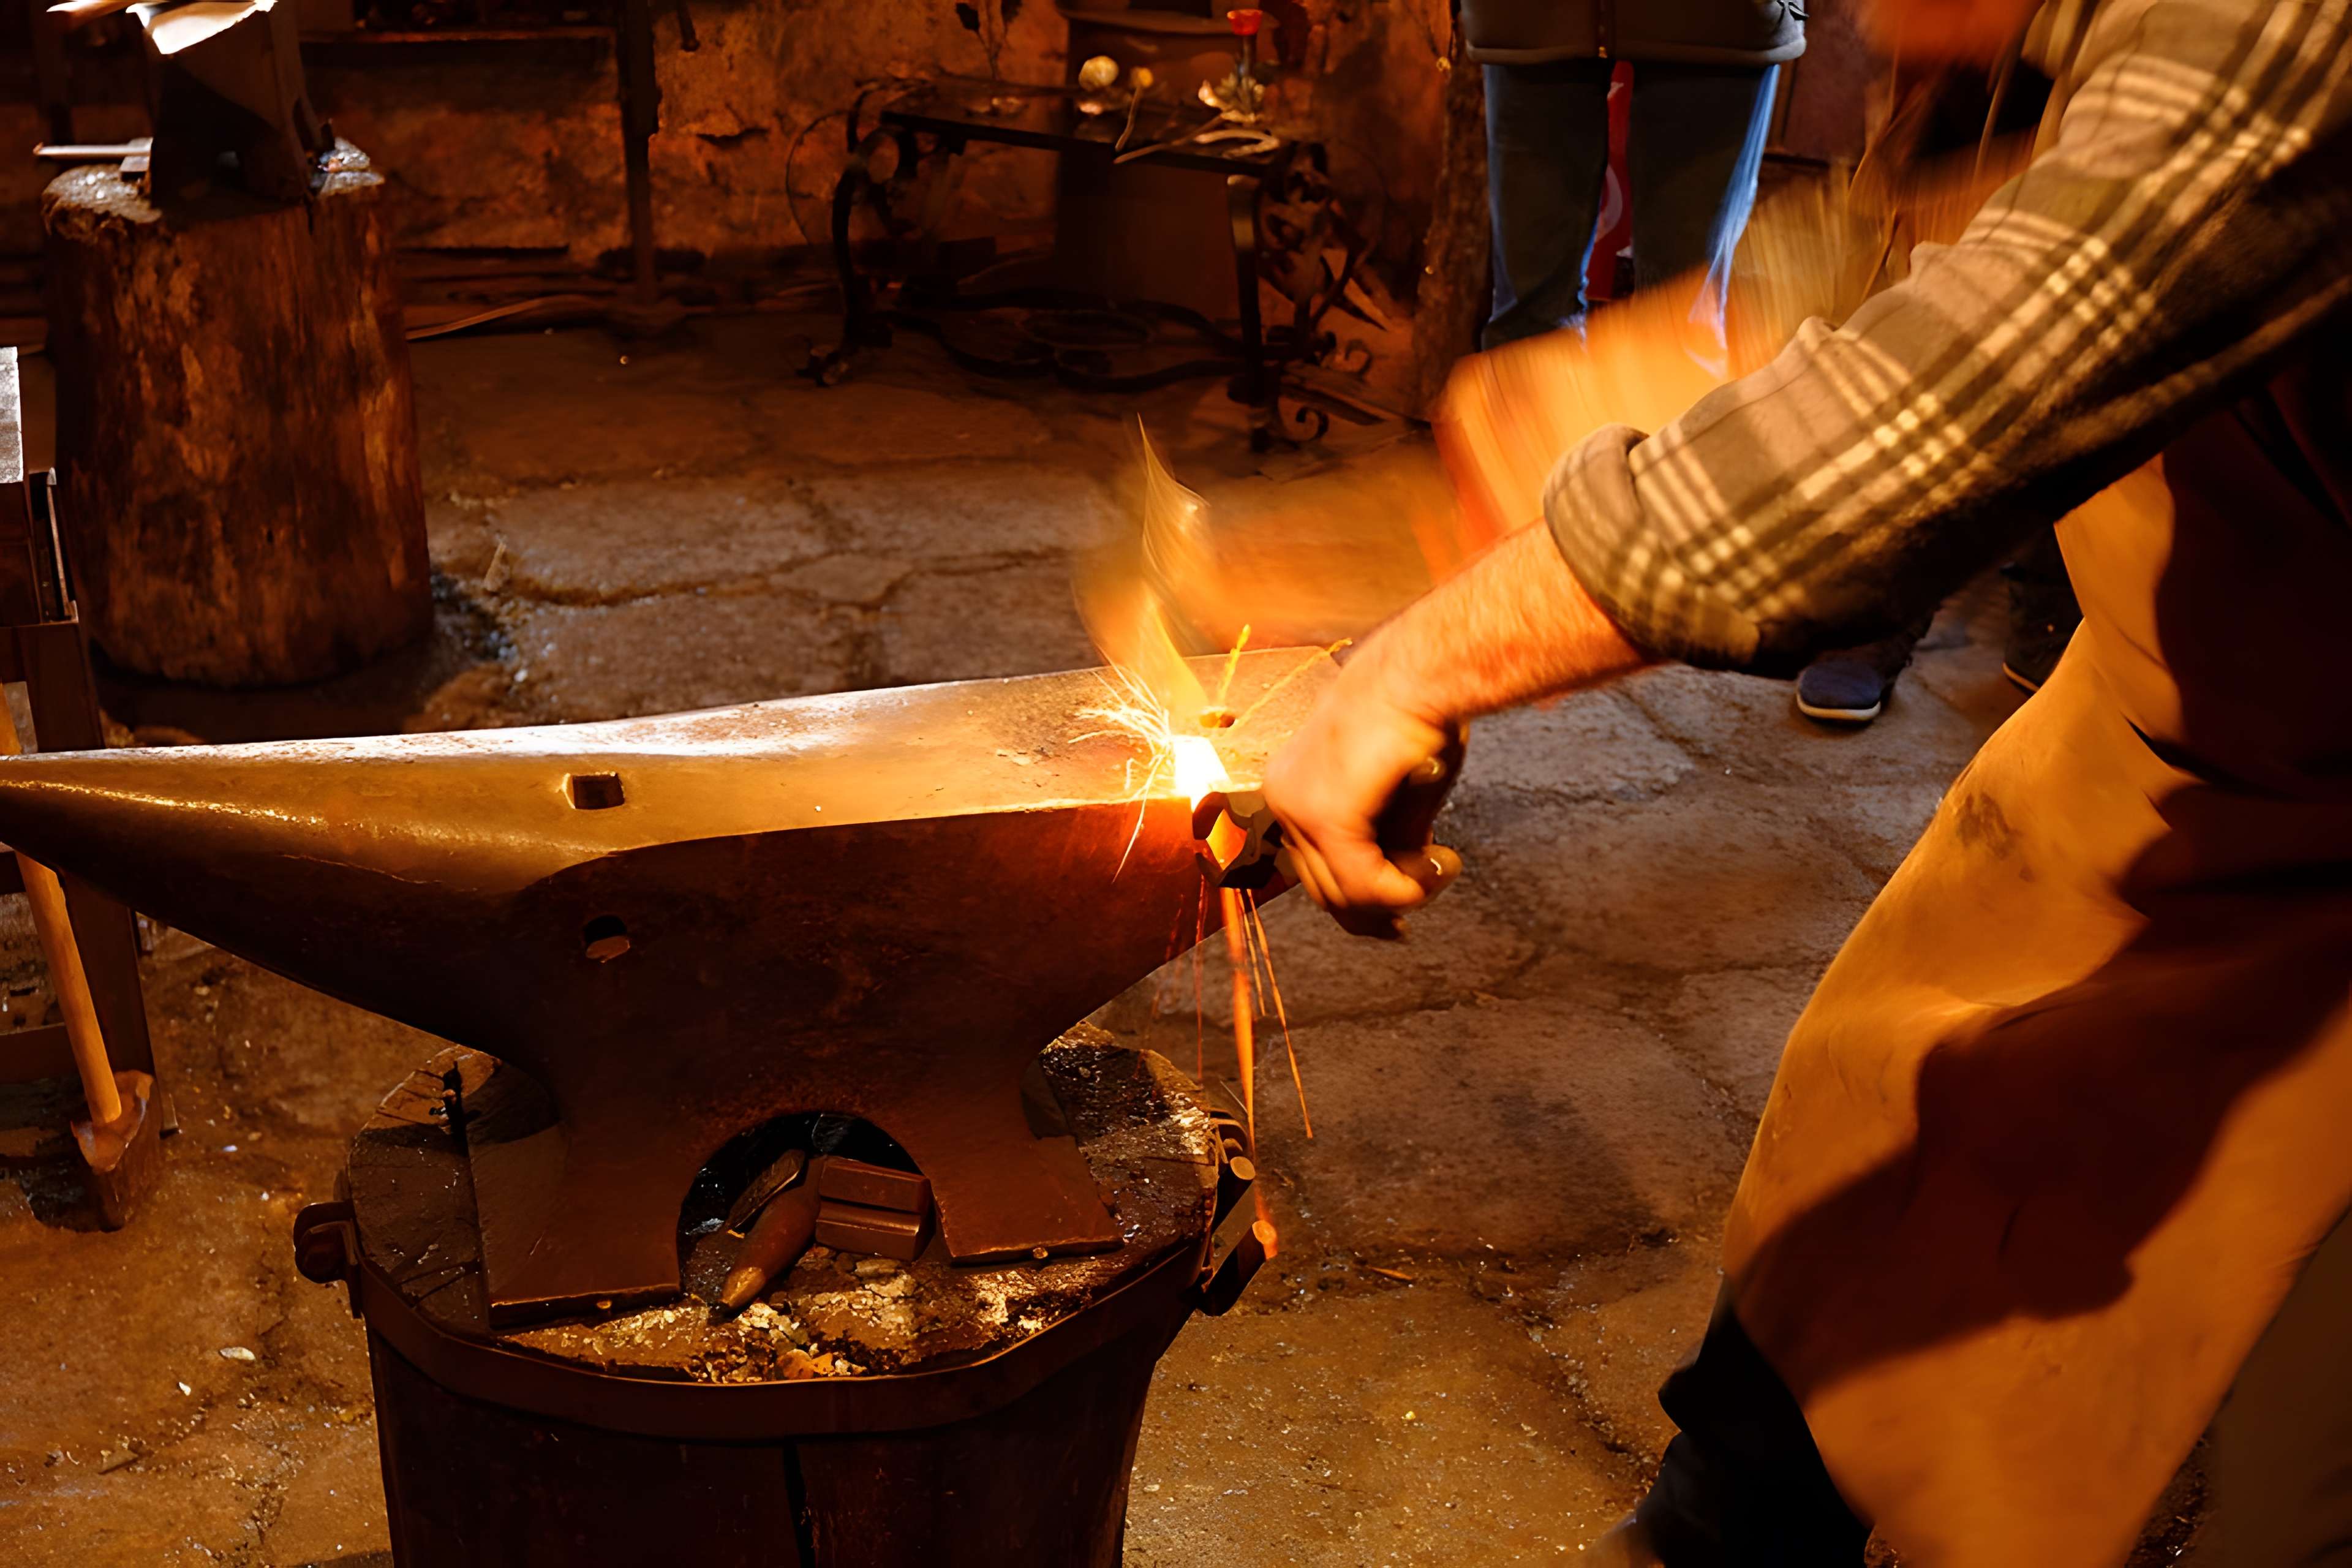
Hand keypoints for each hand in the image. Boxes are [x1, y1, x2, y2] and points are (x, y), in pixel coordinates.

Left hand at [1263, 654, 1461, 938]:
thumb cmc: (1418, 713)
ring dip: (1400, 893)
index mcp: (1291, 786)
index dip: (1358, 899)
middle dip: (1376, 907)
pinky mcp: (1327, 816)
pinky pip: (1365, 884)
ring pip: (1344, 894)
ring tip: (1440, 866)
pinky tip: (1439, 865)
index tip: (1396, 916)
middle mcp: (1281, 798)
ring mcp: (1298, 808)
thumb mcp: (1397, 793)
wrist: (1424, 671)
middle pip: (1323, 889)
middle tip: (1419, 904)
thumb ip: (1386, 839)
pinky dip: (1406, 888)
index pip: (1313, 866)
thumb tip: (1397, 884)